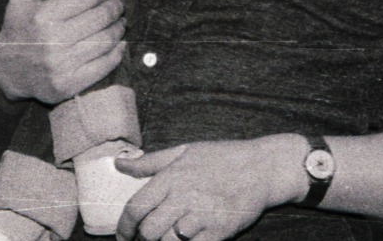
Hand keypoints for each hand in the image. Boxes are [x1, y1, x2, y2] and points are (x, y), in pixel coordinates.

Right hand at [0, 0, 127, 104]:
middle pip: (100, 18)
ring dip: (119, 28)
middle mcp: (53, 41)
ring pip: (105, 41)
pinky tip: (119, 43)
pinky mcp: (68, 85)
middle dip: (115, 7)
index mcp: (43, 16)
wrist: (6, 71)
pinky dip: (116, 53)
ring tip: (121, 21)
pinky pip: (103, 67)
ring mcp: (61, 66)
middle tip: (119, 3)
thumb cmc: (18, 28)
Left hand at [115, 135, 307, 240]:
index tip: (124, 236)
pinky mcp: (218, 231)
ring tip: (169, 235)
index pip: (135, 208)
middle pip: (149, 231)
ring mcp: (201, 216)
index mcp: (171, 177)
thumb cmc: (222, 158)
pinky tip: (190, 237)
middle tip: (147, 238)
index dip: (124, 227)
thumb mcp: (185, 150)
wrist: (262, 168)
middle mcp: (183, 197)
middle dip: (144, 238)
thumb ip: (150, 161)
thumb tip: (119, 164)